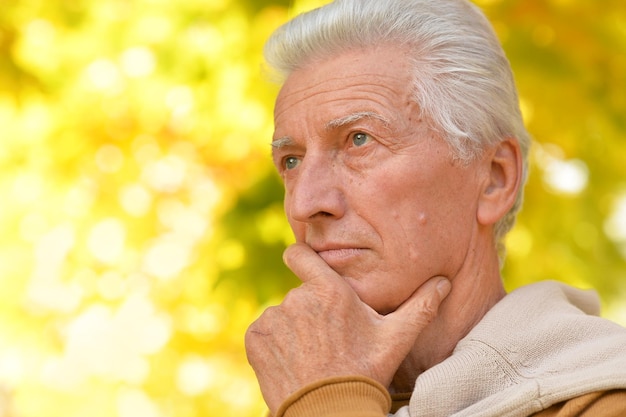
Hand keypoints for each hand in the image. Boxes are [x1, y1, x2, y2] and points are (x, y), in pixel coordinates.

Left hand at [245, 243, 450, 414]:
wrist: (329, 412)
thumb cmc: (365, 371)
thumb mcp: (396, 339)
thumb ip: (420, 306)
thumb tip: (444, 282)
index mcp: (328, 289)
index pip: (299, 255)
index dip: (301, 259)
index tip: (305, 268)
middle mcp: (297, 298)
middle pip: (299, 294)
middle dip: (310, 311)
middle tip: (327, 338)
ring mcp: (274, 318)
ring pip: (282, 315)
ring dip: (292, 329)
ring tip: (311, 354)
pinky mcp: (256, 338)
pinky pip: (263, 331)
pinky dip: (274, 343)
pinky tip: (293, 361)